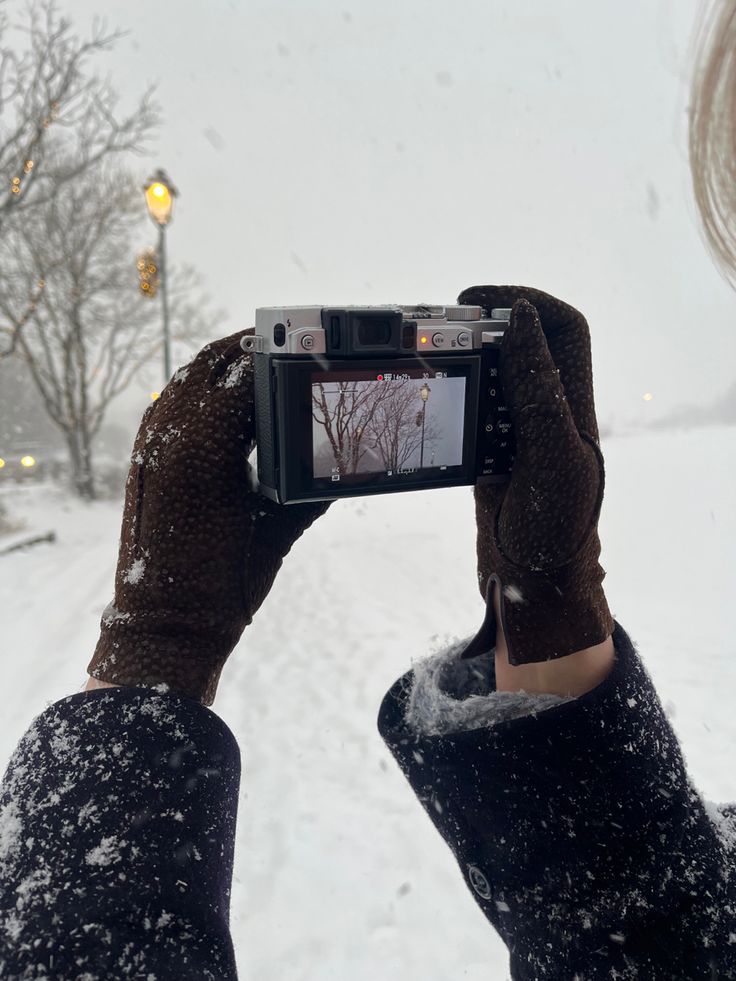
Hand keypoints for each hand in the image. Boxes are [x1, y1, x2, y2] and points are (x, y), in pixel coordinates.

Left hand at [87, 332, 328, 703]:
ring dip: (220, 368)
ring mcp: (151, 445)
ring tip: (258, 368)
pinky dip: (198, 394)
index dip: (278, 357)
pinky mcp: (143, 461)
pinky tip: (226, 409)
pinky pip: (170, 405)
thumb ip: (310, 486)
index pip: (247, 376)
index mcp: (207, 445)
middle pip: (210, 363)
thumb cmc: (223, 585)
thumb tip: (343, 460)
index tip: (306, 348)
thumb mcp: (279, 529)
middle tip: (282, 345)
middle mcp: (172, 434)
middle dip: (246, 349)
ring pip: (186, 380)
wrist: (164, 626)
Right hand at [458, 285, 613, 665]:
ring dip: (459, 361)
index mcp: (572, 403)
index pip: (563, 327)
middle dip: (480, 328)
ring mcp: (516, 428)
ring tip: (422, 360)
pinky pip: (469, 407)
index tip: (475, 301)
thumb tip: (522, 319)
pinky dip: (447, 396)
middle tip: (435, 330)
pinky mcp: (489, 450)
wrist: (534, 581)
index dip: (526, 301)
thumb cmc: (556, 527)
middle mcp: (546, 408)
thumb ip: (538, 388)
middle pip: (521, 342)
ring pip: (491, 373)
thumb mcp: (551, 454)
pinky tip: (424, 400)